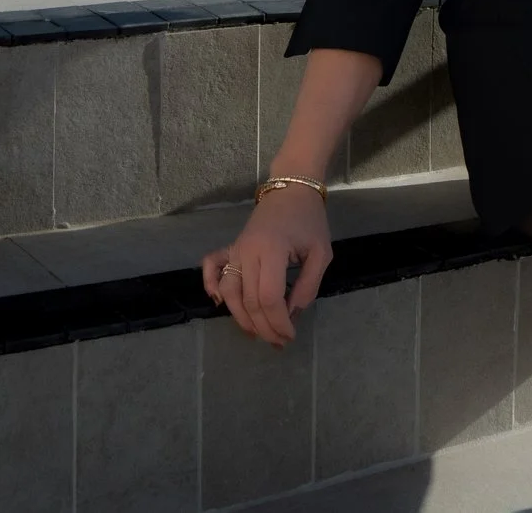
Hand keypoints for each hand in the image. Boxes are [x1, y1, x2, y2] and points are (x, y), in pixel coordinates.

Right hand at [202, 186, 331, 346]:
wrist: (292, 189)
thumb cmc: (309, 221)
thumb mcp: (321, 253)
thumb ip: (308, 286)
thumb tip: (291, 313)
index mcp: (272, 251)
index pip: (269, 298)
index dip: (278, 322)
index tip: (290, 336)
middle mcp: (248, 251)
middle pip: (249, 300)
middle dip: (264, 327)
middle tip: (278, 342)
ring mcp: (236, 249)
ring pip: (229, 291)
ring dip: (240, 317)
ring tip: (257, 333)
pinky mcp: (231, 247)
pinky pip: (212, 266)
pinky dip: (210, 284)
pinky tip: (218, 302)